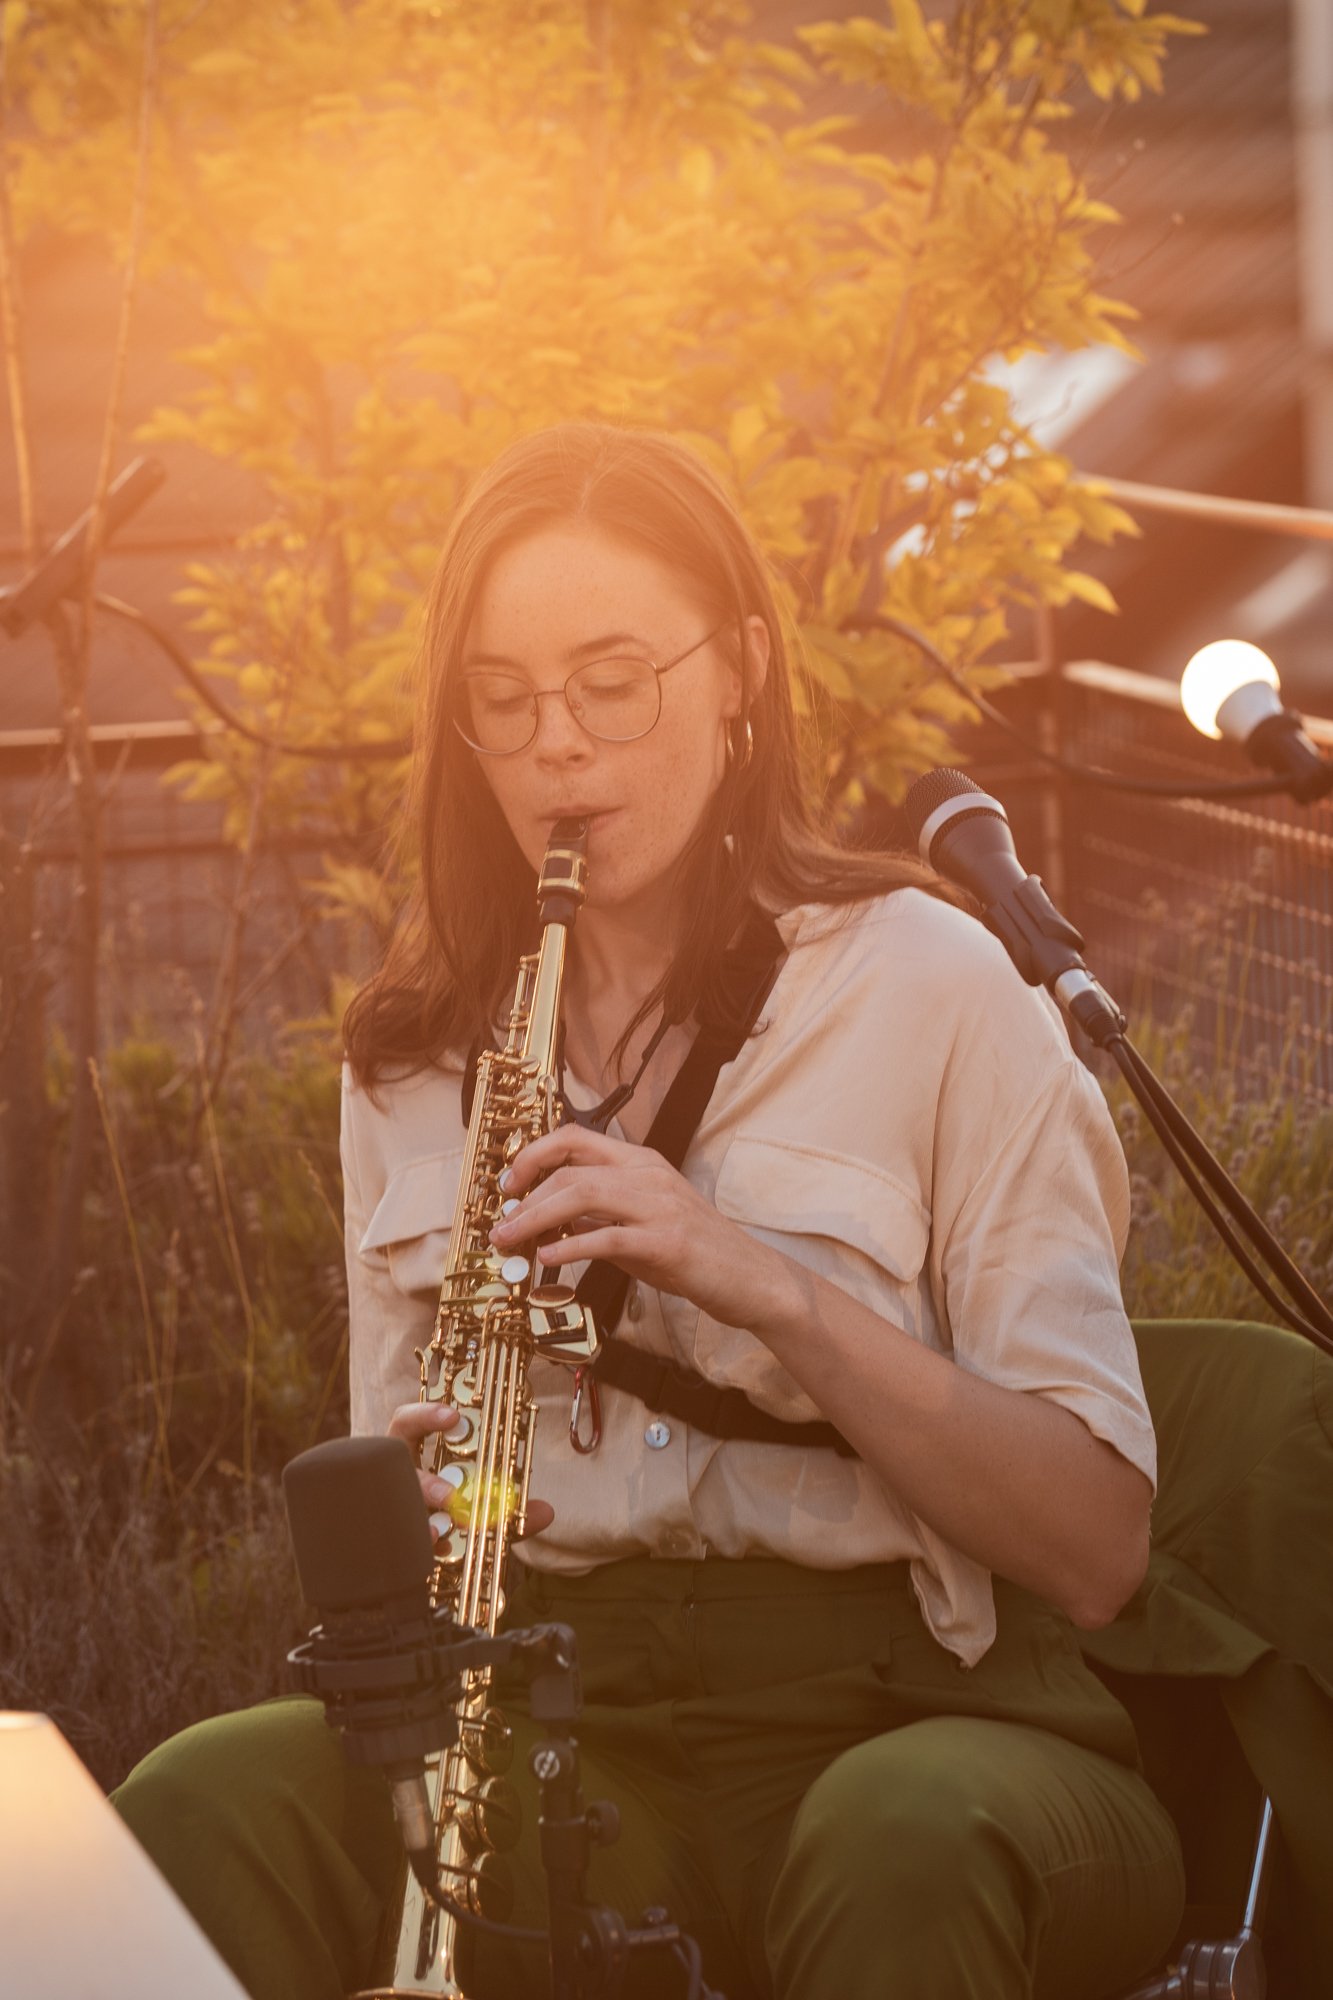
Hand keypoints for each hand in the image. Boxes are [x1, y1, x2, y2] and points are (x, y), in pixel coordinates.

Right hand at [387, 1400, 554, 1541]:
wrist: (429, 1546)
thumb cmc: (452, 1511)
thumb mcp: (483, 1504)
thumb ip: (509, 1509)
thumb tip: (546, 1511)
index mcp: (414, 1454)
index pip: (406, 1423)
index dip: (424, 1415)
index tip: (453, 1416)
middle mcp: (397, 1477)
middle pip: (394, 1470)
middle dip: (424, 1481)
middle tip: (451, 1496)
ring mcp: (391, 1505)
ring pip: (393, 1506)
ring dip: (419, 1519)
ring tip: (438, 1532)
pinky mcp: (392, 1533)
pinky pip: (398, 1538)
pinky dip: (422, 1545)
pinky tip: (438, 1550)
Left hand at [488, 1125, 791, 1331]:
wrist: (750, 1278)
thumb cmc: (694, 1253)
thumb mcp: (640, 1224)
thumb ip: (599, 1215)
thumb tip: (548, 1218)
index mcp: (641, 1162)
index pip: (576, 1138)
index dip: (534, 1155)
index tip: (509, 1184)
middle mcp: (649, 1175)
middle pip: (571, 1169)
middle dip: (525, 1196)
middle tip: (499, 1226)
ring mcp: (660, 1206)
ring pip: (582, 1194)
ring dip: (536, 1218)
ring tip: (511, 1241)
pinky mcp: (667, 1242)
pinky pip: (607, 1237)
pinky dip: (570, 1246)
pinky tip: (547, 1257)